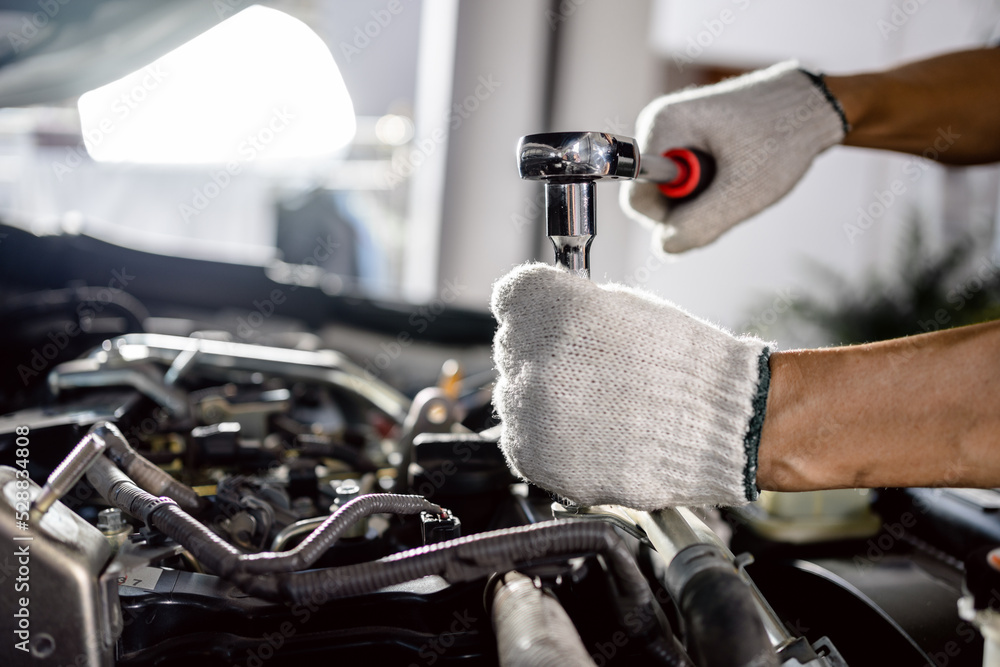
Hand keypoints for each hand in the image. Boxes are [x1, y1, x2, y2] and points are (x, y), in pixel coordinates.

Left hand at [490, 262, 770, 508]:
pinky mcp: (534, 455)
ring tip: (595, 406)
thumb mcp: (622, 306)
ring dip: (543, 398)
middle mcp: (532, 357)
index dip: (536, 310)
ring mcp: (529, 411)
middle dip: (543, 355)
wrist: (717, 426)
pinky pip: (522, 438)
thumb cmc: (679, 363)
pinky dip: (547, 437)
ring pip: (515, 394)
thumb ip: (569, 305)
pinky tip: (588, 432)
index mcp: (552, 308)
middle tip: (588, 372)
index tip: (551, 321)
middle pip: (512, 347)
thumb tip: (541, 314)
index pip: (511, 298)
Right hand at [620, 61, 845, 252]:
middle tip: (733, 192)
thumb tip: (663, 246)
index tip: (713, 204)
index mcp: (662, 126)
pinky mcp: (684, 137)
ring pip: (669, 190)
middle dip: (690, 206)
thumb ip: (699, 223)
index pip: (638, 198)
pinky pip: (681, 179)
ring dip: (702, 198)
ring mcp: (670, 130)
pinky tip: (736, 173)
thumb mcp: (743, 191)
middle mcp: (657, 124)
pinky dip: (708, 187)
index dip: (670, 218)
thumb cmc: (782, 138)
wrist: (812, 104)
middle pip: (652, 195)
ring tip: (739, 178)